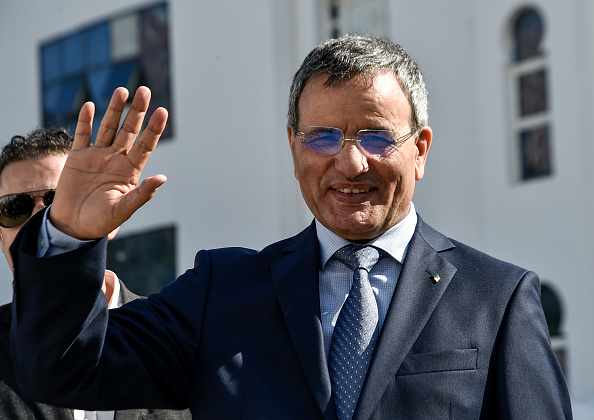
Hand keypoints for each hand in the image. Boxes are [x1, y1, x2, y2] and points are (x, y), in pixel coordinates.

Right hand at [49, 86, 167, 239]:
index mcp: (131, 171)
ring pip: (108, 127)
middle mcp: (116, 159)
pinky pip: (82, 135)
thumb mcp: (124, 210)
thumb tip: (162, 178)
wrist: (74, 226)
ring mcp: (97, 156)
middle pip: (129, 130)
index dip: (153, 129)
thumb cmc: (102, 221)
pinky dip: (85, 121)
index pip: (146, 145)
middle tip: (144, 90)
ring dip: (114, 109)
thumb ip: (142, 194)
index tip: (162, 112)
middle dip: (136, 111)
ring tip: (122, 90)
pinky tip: (90, 106)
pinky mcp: (77, 157)